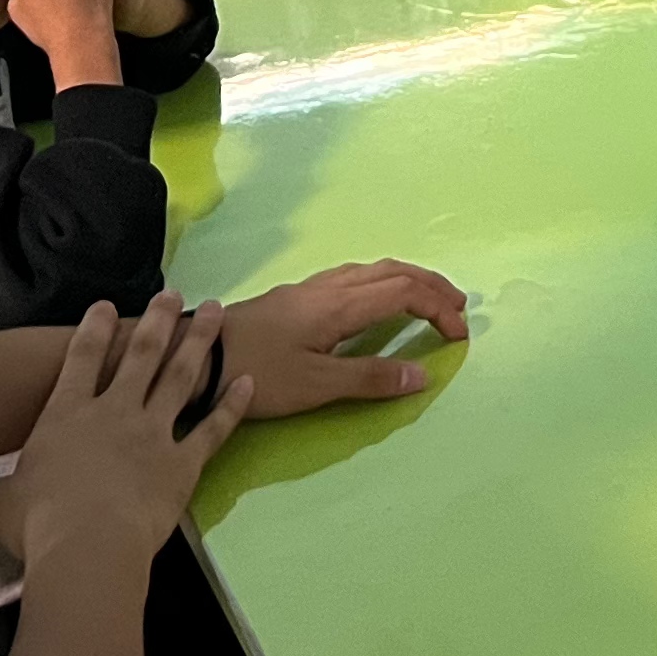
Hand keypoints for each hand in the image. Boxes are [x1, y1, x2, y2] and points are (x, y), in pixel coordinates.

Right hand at [0, 301, 241, 583]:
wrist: (88, 546)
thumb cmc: (39, 524)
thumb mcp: (5, 500)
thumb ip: (7, 488)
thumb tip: (0, 493)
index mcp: (67, 415)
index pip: (81, 358)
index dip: (94, 328)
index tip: (105, 305)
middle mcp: (114, 412)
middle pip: (141, 353)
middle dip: (157, 319)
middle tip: (172, 294)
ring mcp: (153, 433)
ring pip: (181, 376)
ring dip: (198, 341)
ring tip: (214, 311)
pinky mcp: (183, 463)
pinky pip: (213, 429)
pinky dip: (232, 405)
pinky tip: (248, 382)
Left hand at [217, 261, 469, 415]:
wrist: (197, 358)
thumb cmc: (259, 375)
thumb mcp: (317, 386)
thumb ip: (370, 378)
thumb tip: (422, 374)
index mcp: (341, 305)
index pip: (405, 293)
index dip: (438, 308)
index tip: (459, 335)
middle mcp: (329, 287)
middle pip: (393, 271)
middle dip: (431, 285)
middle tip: (459, 307)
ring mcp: (310, 289)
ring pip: (371, 270)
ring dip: (407, 280)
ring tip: (428, 299)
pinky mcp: (295, 297)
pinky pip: (354, 276)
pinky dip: (383, 282)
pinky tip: (375, 301)